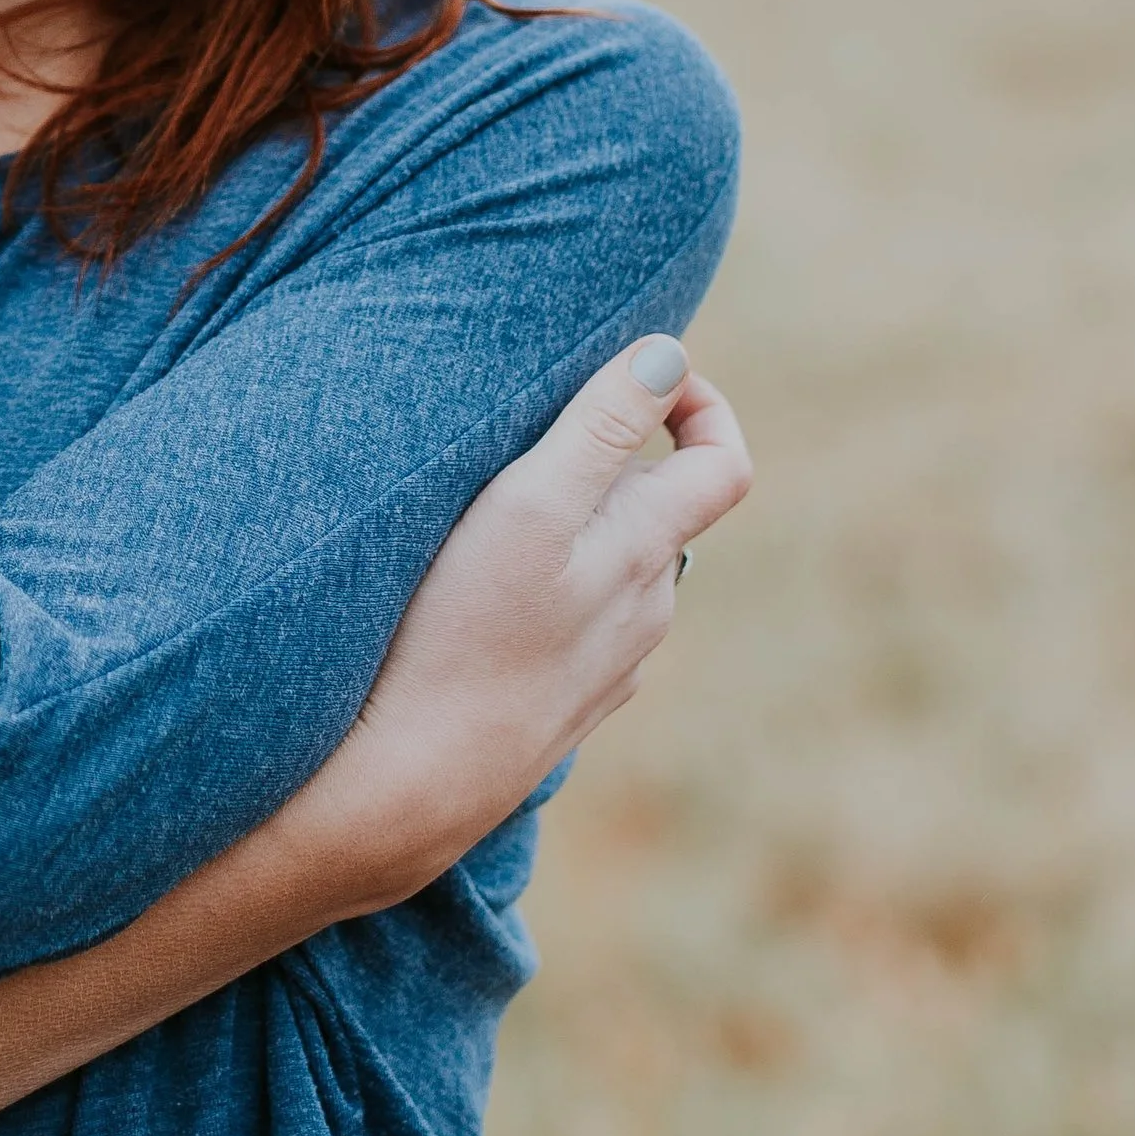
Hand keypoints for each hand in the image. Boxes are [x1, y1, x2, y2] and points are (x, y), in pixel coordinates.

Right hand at [296, 338, 752, 910]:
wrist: (410, 783)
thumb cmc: (460, 630)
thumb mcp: (529, 505)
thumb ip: (603, 425)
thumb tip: (671, 352)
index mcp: (645, 552)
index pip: (723, 465)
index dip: (699, 405)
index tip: (642, 372)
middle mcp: (643, 612)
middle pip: (658, 508)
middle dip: (614, 457)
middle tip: (529, 431)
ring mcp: (606, 669)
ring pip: (615, 568)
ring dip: (578, 526)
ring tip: (495, 509)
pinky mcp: (561, 707)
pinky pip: (579, 625)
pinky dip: (552, 589)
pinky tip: (487, 596)